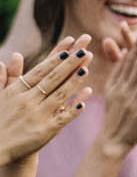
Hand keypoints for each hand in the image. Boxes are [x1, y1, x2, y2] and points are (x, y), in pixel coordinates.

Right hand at [0, 36, 91, 164]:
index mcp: (17, 91)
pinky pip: (65, 115)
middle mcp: (27, 101)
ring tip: (88, 67)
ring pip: (60, 94)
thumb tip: (13, 56)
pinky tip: (87, 94)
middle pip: (53, 78)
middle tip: (86, 49)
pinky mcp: (46, 130)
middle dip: (70, 63)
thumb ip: (7, 77)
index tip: (70, 46)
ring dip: (75, 80)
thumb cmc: (0, 120)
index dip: (56, 58)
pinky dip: (76, 105)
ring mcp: (38, 115)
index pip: (40, 70)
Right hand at [97, 21, 136, 150]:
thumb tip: (122, 59)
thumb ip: (118, 76)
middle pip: (134, 68)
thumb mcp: (113, 94)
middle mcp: (122, 91)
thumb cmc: (115, 116)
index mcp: (115, 85)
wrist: (113, 141)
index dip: (135, 49)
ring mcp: (132, 101)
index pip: (126, 64)